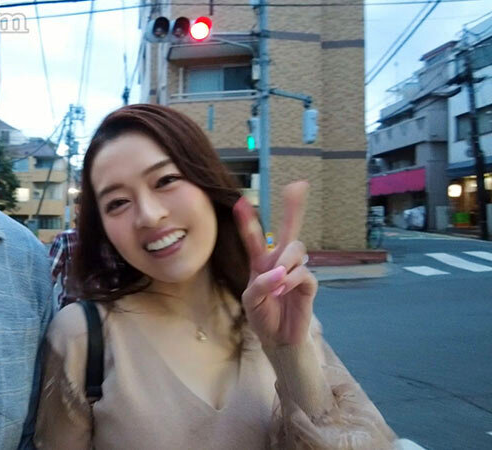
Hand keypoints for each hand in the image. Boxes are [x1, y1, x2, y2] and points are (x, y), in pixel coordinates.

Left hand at [233, 181, 316, 347]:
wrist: (278, 339)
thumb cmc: (263, 317)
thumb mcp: (251, 301)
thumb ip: (260, 284)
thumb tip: (279, 272)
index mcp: (261, 263)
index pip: (254, 238)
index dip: (248, 221)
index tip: (240, 202)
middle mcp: (279, 262)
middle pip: (287, 230)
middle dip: (293, 208)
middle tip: (298, 185)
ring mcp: (296, 271)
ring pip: (296, 249)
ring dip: (285, 263)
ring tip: (277, 285)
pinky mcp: (308, 284)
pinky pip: (303, 271)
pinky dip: (291, 280)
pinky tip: (283, 291)